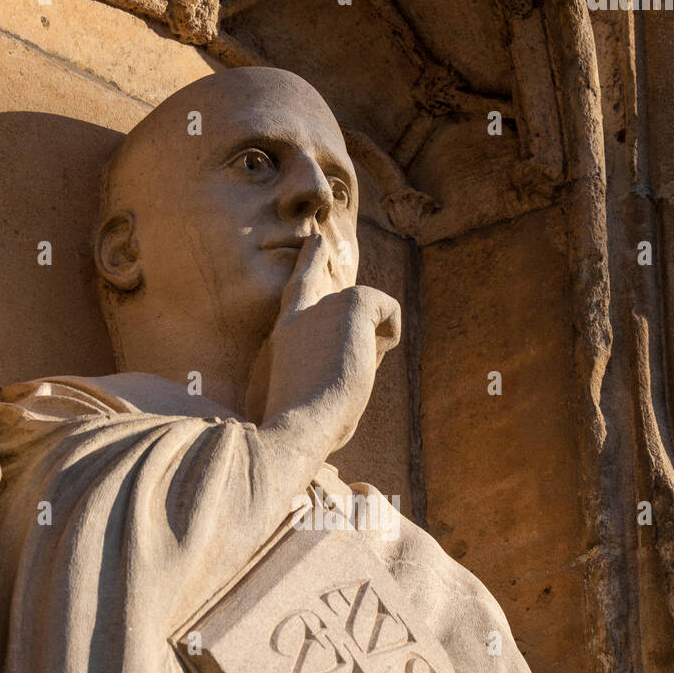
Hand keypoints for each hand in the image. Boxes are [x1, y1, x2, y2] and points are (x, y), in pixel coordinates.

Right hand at [245, 235, 399, 450]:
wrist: (295, 428)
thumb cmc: (301, 432)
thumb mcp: (304, 403)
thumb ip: (320, 376)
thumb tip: (361, 362)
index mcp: (284, 337)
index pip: (298, 288)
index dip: (310, 263)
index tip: (318, 241)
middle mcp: (301, 314)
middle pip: (341, 306)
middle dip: (357, 334)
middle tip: (345, 373)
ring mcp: (323, 304)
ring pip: (366, 314)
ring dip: (370, 347)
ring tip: (349, 378)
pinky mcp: (350, 303)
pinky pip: (388, 308)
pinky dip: (389, 334)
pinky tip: (370, 360)